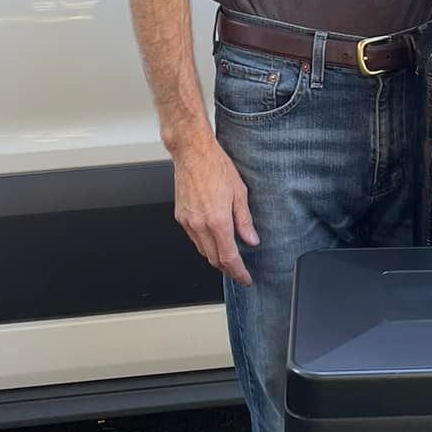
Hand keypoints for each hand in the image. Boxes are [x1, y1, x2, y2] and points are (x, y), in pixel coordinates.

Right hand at [172, 131, 259, 283]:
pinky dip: (205, 243)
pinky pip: (193, 238)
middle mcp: (200, 224)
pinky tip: (214, 237)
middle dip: (227, 268)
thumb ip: (244, 220)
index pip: (228, 257)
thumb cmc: (215, 166)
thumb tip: (251, 239)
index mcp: (217, 220)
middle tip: (239, 270)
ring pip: (202, 250)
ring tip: (229, 254)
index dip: (238, 272)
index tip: (245, 278)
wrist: (192, 153)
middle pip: (213, 259)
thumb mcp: (239, 193)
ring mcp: (187, 222)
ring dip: (215, 256)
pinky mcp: (180, 216)